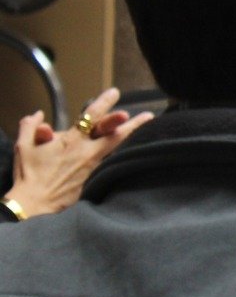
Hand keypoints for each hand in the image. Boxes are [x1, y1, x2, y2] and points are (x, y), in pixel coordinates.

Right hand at [7, 88, 153, 216]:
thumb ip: (31, 127)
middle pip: (114, 134)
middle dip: (131, 124)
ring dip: (133, 138)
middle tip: (148, 115)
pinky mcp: (96, 180)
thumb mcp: (24, 147)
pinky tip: (139, 153)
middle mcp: (86, 152)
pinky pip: (113, 164)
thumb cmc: (28, 175)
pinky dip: (125, 156)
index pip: (90, 117)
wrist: (35, 203)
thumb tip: (39, 115)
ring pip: (118, 149)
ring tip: (150, 130)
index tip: (115, 92)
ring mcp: (94, 167)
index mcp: (70, 140)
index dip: (103, 103)